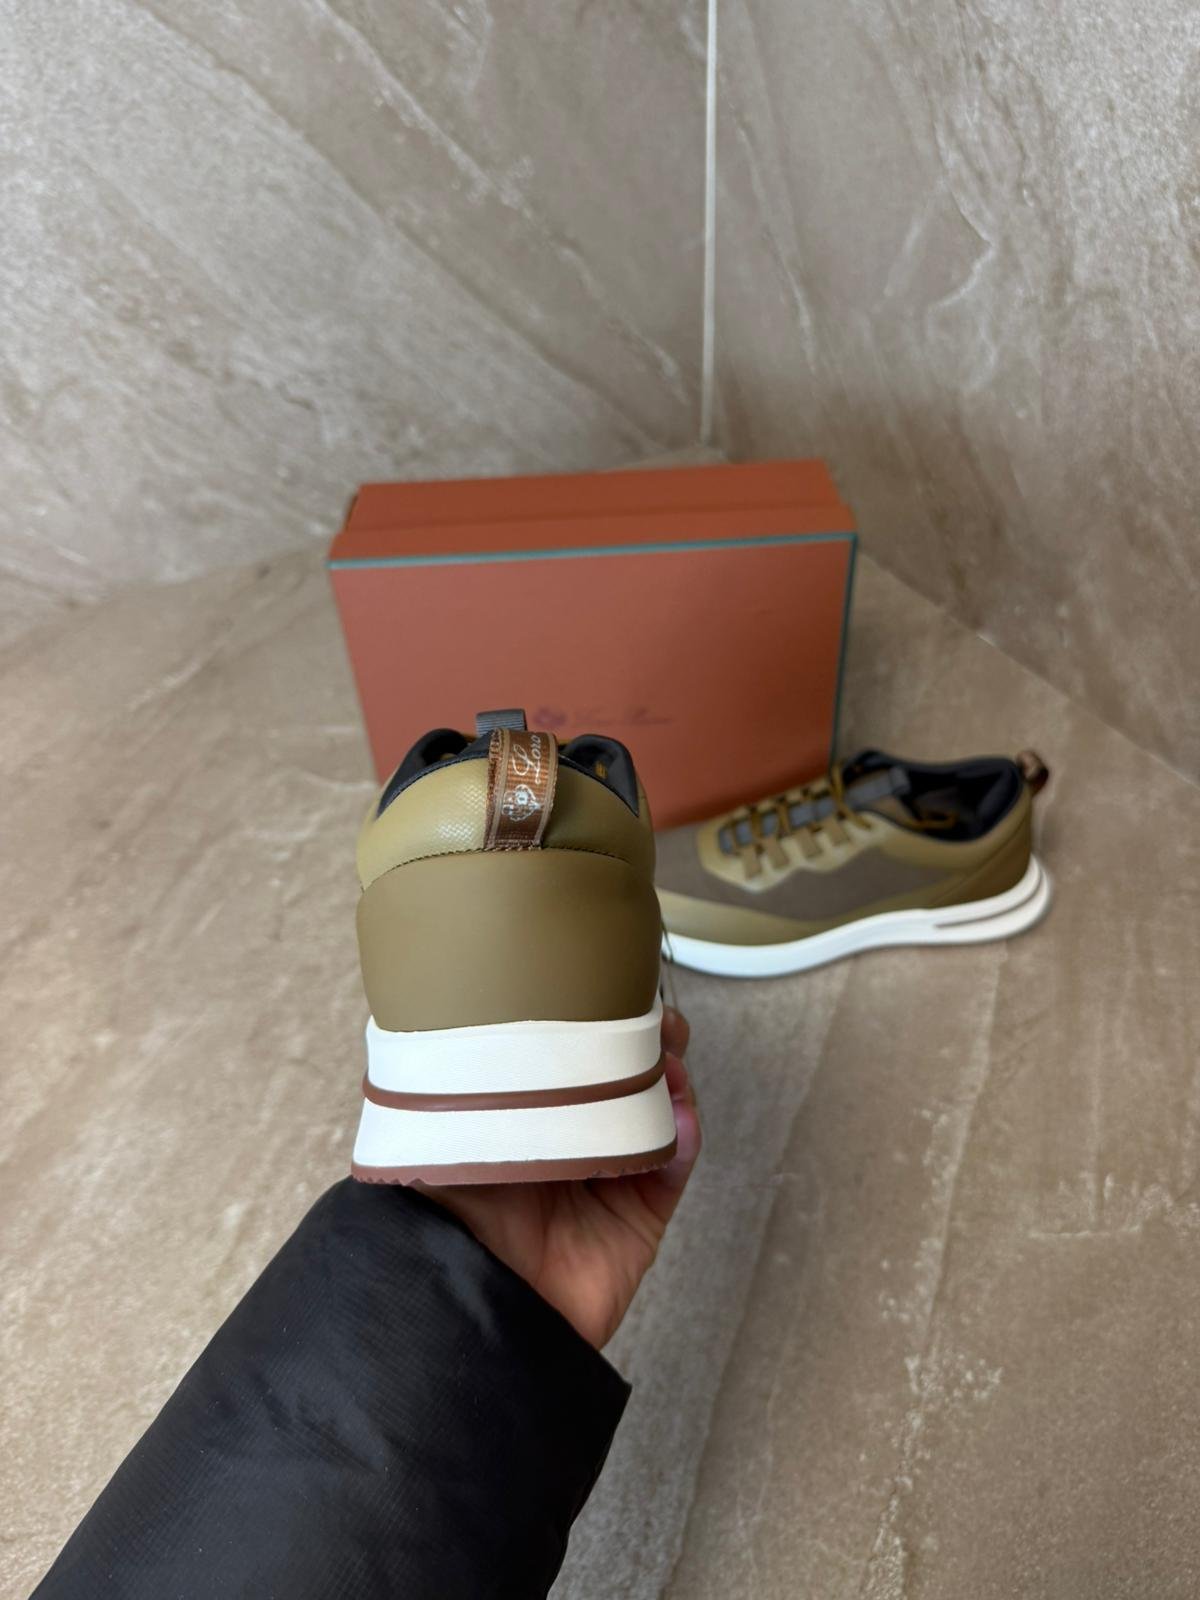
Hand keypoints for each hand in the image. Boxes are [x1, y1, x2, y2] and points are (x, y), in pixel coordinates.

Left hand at [420, 1006, 700, 1348]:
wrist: (468, 1303)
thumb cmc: (442, 1215)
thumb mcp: (438, 1132)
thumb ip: (459, 1081)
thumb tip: (463, 1010)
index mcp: (524, 1122)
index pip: (570, 1064)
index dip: (597, 1028)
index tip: (612, 994)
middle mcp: (569, 1146)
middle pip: (624, 1083)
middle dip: (646, 1044)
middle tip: (656, 1018)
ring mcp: (609, 1182)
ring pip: (657, 1116)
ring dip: (672, 1080)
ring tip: (670, 1057)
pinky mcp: (640, 1221)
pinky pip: (672, 1168)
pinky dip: (684, 1137)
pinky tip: (679, 1113)